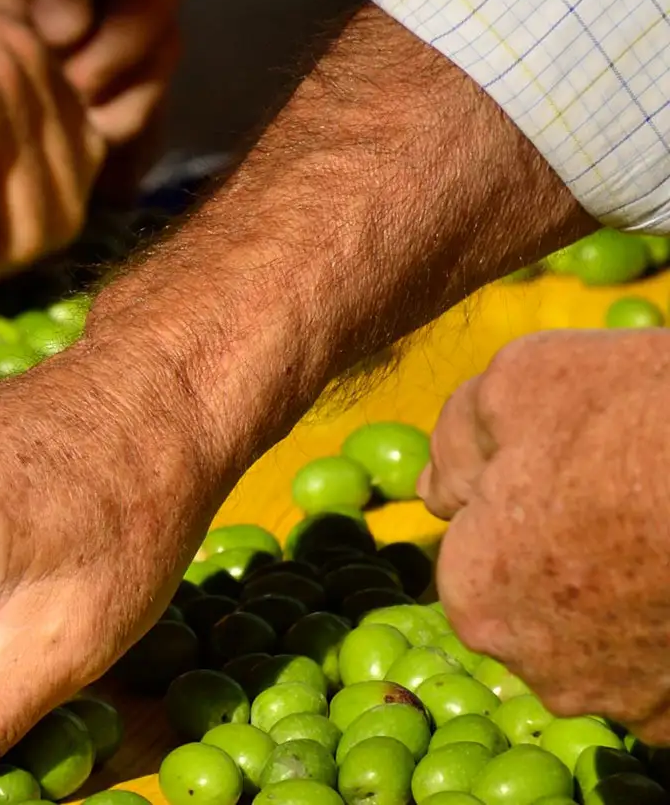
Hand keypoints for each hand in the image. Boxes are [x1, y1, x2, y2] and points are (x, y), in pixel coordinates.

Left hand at [0, 0, 186, 149]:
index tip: (80, 78)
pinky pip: (60, 89)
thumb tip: (73, 25)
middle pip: (150, 34)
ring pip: (113, 72)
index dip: (134, 32)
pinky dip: (49, 134)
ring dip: (88, 128)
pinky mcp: (19, 29)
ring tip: (38, 166)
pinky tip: (14, 171)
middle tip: (60, 133)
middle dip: (119, 92)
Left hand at [420, 329, 669, 740]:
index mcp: (477, 598)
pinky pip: (665, 674)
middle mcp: (543, 671)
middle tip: (626, 504)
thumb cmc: (634, 421)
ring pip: (609, 644)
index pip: (480, 557)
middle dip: (572, 563)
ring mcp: (629, 702)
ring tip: (662, 535)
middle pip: (543, 608)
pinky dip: (669, 635)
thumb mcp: (516, 384)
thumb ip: (458, 441)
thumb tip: (439, 488)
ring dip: (628, 604)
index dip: (524, 509)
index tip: (574, 477)